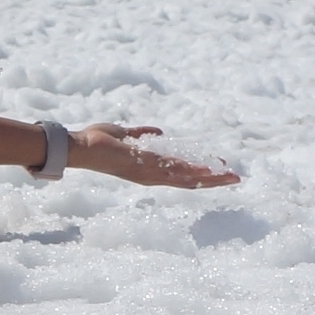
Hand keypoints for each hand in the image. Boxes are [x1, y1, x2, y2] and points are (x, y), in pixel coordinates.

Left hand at [68, 124, 238, 189]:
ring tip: (229, 176)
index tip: (221, 168)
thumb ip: (142, 135)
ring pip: (185, 177)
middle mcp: (151, 176)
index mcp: (148, 169)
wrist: (79, 147)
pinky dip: (189, 170)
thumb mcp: (125, 135)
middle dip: (213, 180)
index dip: (202, 173)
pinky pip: (170, 169)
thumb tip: (160, 133)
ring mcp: (147, 172)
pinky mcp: (142, 165)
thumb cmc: (97, 141)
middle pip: (189, 181)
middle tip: (236, 178)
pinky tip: (206, 170)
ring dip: (209, 177)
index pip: (181, 174)